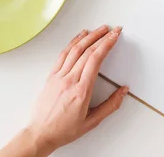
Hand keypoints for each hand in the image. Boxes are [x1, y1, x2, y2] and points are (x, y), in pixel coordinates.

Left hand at [0, 26, 127, 156]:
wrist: (41, 133)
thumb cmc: (64, 130)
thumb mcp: (92, 121)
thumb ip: (111, 105)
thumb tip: (123, 91)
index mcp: (81, 91)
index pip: (96, 59)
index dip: (107, 44)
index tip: (115, 36)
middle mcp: (69, 80)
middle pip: (87, 51)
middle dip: (101, 37)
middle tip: (111, 30)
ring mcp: (58, 76)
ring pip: (74, 49)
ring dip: (88, 36)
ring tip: (98, 29)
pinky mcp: (51, 76)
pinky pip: (62, 54)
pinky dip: (72, 42)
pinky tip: (79, 37)